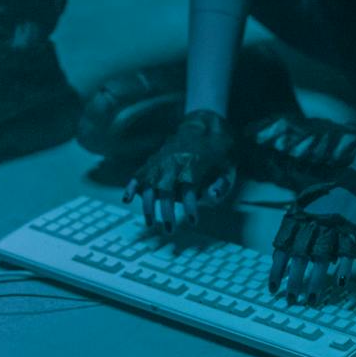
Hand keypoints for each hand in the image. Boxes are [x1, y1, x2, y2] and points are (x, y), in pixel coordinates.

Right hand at [123, 109, 234, 234]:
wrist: (203, 125)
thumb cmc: (218, 154)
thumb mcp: (228, 168)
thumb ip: (222, 184)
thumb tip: (212, 197)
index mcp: (193, 165)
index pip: (190, 189)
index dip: (191, 206)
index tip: (193, 221)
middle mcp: (174, 165)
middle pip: (167, 191)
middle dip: (167, 211)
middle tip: (169, 230)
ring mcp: (160, 164)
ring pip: (150, 186)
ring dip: (148, 206)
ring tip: (150, 223)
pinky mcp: (152, 163)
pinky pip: (138, 176)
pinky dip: (131, 187)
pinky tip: (127, 199)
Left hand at [266, 171, 355, 304]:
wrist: (351, 187)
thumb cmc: (322, 204)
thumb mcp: (301, 212)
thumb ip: (291, 234)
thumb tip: (282, 263)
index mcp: (297, 223)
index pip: (282, 250)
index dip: (277, 271)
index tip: (273, 288)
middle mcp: (312, 228)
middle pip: (300, 258)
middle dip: (295, 281)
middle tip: (291, 300)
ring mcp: (332, 231)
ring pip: (322, 260)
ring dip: (316, 281)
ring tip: (312, 299)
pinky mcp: (350, 235)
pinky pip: (347, 255)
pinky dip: (344, 270)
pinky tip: (339, 284)